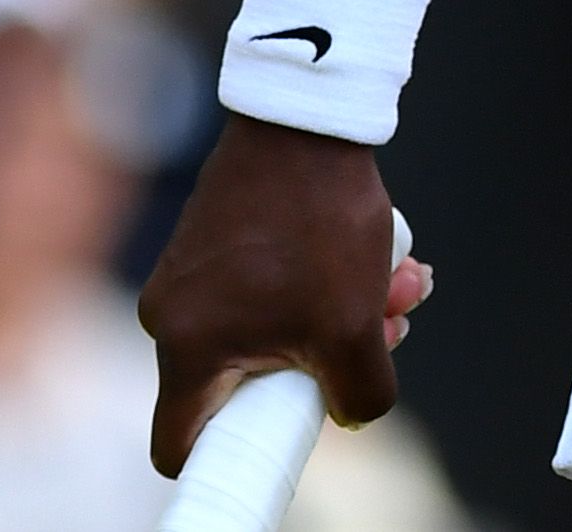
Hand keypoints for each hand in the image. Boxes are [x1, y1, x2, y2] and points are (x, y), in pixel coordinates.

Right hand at [140, 114, 434, 474]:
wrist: (306, 117)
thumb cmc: (319, 222)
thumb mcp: (353, 326)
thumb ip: (357, 394)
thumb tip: (352, 410)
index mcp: (186, 350)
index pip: (181, 444)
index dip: (234, 455)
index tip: (288, 432)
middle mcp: (171, 316)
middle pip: (250, 381)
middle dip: (327, 363)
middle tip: (389, 330)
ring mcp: (191, 275)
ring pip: (274, 327)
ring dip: (342, 313)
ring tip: (400, 280)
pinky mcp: (215, 240)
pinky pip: (270, 286)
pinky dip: (325, 278)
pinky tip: (380, 251)